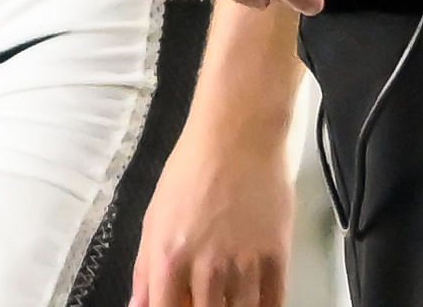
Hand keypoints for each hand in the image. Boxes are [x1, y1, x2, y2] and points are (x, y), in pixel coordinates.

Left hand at [130, 101, 293, 306]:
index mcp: (170, 258)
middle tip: (207, 299)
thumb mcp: (155, 216)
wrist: (239, 133)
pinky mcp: (277, 254)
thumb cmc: (192, 168)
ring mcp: (245, 263)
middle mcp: (208, 267)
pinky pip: (274, 301)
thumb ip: (145, 268)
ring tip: (229, 301)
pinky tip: (257, 303)